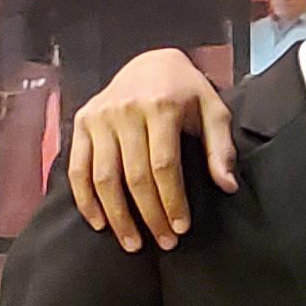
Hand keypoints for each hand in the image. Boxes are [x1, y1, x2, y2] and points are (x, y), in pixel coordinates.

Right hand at [64, 49, 234, 249]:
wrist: (151, 62)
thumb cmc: (187, 92)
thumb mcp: (214, 110)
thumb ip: (221, 148)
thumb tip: (227, 186)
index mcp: (160, 106)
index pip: (164, 165)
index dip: (172, 200)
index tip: (181, 228)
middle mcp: (125, 111)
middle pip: (134, 176)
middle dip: (150, 215)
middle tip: (165, 242)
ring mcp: (99, 117)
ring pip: (103, 178)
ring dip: (117, 216)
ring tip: (134, 243)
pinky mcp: (82, 123)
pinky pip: (77, 169)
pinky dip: (86, 200)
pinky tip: (100, 224)